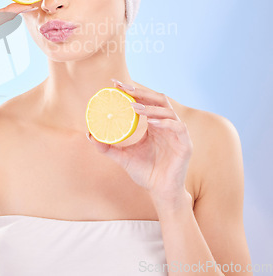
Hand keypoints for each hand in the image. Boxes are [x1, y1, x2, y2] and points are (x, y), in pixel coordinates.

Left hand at [87, 79, 193, 205]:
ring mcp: (177, 133)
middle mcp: (166, 124)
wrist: (160, 192)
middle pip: (158, 99)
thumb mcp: (123, 157)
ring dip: (151, 107)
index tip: (115, 84)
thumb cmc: (145, 173)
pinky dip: (165, 122)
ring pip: (167, 110)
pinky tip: (152, 122)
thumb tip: (89, 135)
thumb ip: (108, 146)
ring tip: (135, 107)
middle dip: (141, 92)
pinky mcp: (185, 144)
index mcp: (154, 124)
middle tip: (124, 88)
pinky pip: (178, 127)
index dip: (132, 91)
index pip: (145, 101)